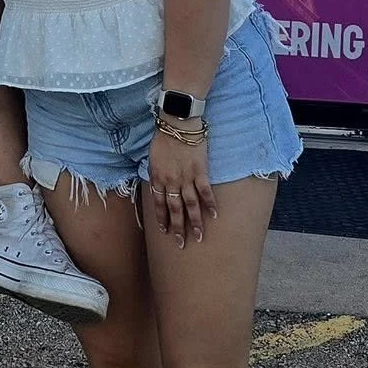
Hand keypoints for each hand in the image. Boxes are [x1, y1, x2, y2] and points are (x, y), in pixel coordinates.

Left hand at [146, 128, 217, 246]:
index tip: (165, 231)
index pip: (159, 204)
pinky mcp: (200, 171)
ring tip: (199, 237)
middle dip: (177, 228)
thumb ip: (156, 173)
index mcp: (157, 178)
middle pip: (174, 209)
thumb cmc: (163, 138)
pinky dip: (209, 204)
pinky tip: (214, 215)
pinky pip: (205, 191)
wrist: (177, 124)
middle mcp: (171, 182)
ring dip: (194, 222)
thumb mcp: (152, 157)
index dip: (162, 219)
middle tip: (181, 244)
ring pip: (190, 205)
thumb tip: (158, 185)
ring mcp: (186, 178)